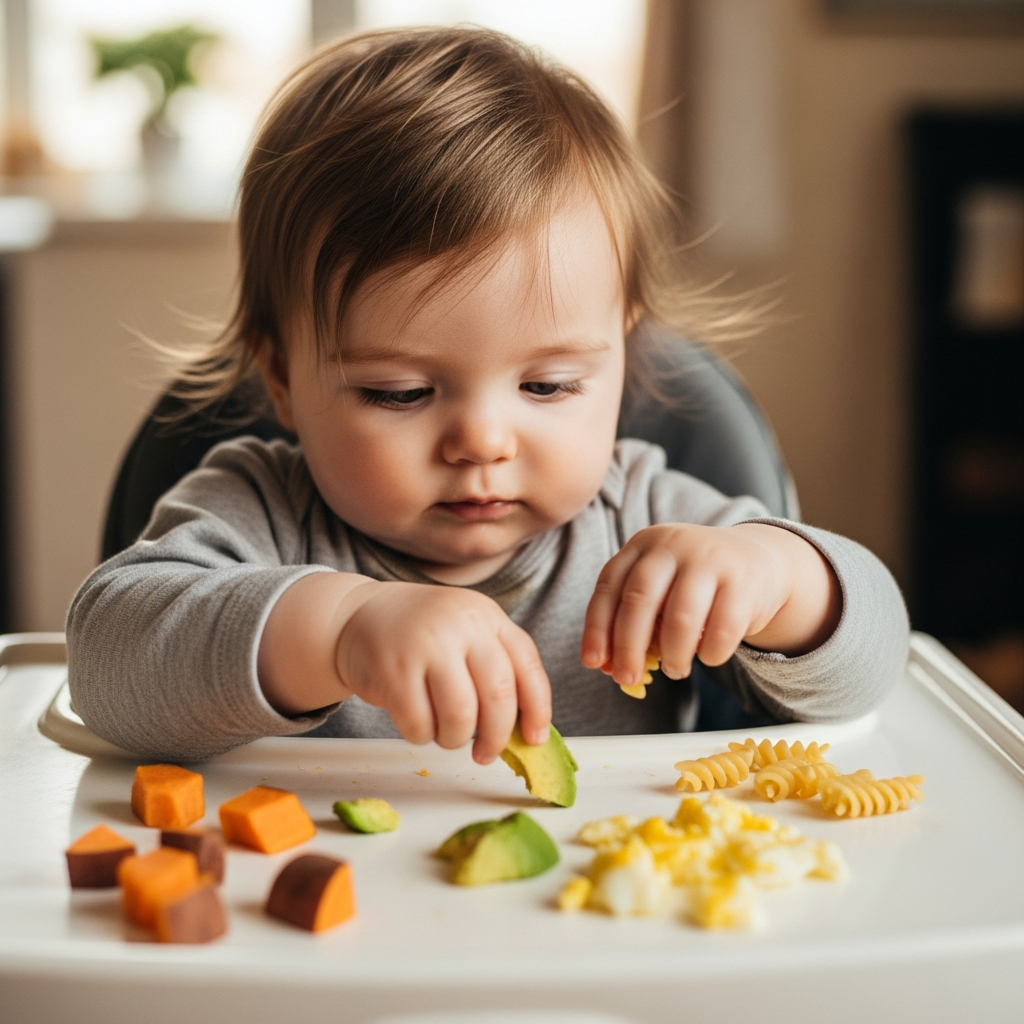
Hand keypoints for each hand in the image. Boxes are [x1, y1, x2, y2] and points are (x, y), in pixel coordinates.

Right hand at [258, 572, 549, 764]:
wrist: (357, 616)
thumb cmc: (422, 636)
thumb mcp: (465, 632)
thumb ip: (496, 667)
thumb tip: (526, 731)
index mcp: (487, 616)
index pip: (527, 666)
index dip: (537, 710)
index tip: (534, 740)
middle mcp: (461, 625)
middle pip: (498, 696)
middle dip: (497, 736)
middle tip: (486, 754)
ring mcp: (427, 645)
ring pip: (461, 717)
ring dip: (456, 739)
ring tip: (444, 732)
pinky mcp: (394, 671)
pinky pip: (420, 725)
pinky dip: (422, 736)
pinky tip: (416, 723)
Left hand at [580, 523, 840, 686]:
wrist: (756, 559)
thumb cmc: (692, 584)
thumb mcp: (660, 589)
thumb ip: (633, 621)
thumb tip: (607, 668)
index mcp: (643, 545)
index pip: (609, 586)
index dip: (596, 627)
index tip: (592, 662)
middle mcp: (673, 546)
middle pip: (640, 599)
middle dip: (628, 646)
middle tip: (627, 679)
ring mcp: (710, 560)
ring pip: (681, 617)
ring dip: (673, 655)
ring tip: (675, 671)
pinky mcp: (743, 583)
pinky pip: (722, 629)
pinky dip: (710, 653)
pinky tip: (708, 658)